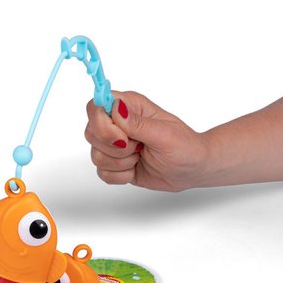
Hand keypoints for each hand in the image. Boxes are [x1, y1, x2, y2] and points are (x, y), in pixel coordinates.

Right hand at [85, 91, 211, 191]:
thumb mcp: (164, 134)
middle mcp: (117, 124)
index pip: (96, 107)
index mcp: (129, 107)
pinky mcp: (114, 164)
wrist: (191, 170)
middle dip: (114, 147)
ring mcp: (114, 145)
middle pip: (91, 132)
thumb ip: (137, 123)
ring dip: (121, 163)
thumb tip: (115, 108)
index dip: (101, 123)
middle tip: (138, 148)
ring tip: (141, 157)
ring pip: (96, 156)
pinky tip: (136, 169)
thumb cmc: (184, 147)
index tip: (121, 136)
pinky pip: (102, 173)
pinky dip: (121, 176)